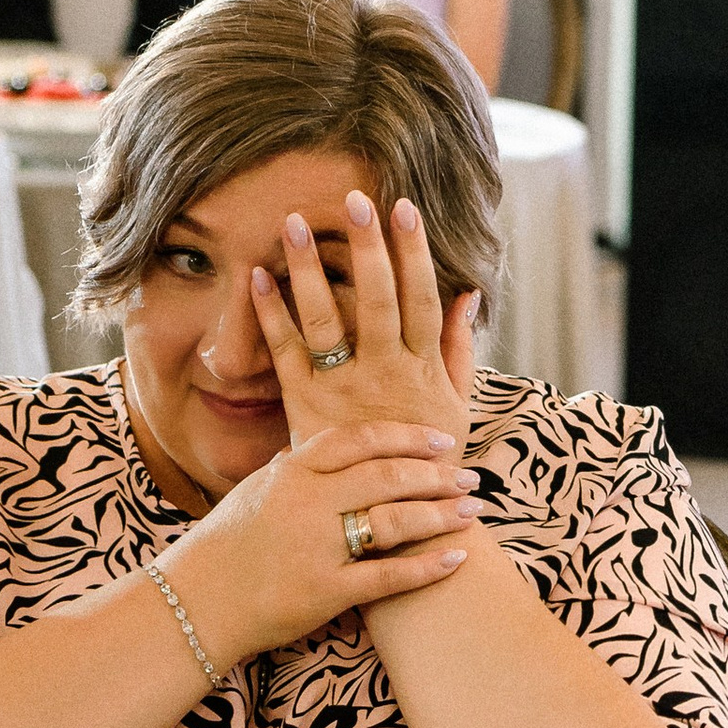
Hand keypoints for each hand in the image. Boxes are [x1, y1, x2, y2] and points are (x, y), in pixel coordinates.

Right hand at [180, 421, 477, 659]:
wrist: (196, 602)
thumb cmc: (225, 544)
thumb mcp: (255, 489)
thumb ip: (293, 467)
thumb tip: (321, 448)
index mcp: (292, 472)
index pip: (360, 440)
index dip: (406, 436)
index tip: (440, 440)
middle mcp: (307, 503)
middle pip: (387, 476)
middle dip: (436, 476)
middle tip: (470, 477)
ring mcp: (317, 548)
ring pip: (394, 520)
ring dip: (439, 514)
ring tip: (470, 511)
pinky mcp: (326, 592)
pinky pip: (388, 578)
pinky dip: (427, 567)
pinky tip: (456, 558)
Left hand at [251, 189, 474, 450]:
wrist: (397, 526)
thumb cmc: (431, 464)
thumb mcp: (458, 405)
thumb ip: (460, 347)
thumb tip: (468, 293)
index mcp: (423, 368)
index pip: (421, 298)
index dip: (414, 252)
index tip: (403, 207)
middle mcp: (385, 373)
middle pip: (377, 300)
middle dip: (367, 248)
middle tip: (354, 200)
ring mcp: (344, 390)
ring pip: (328, 320)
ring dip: (310, 268)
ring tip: (293, 223)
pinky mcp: (307, 407)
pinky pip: (286, 354)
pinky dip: (271, 314)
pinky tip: (259, 277)